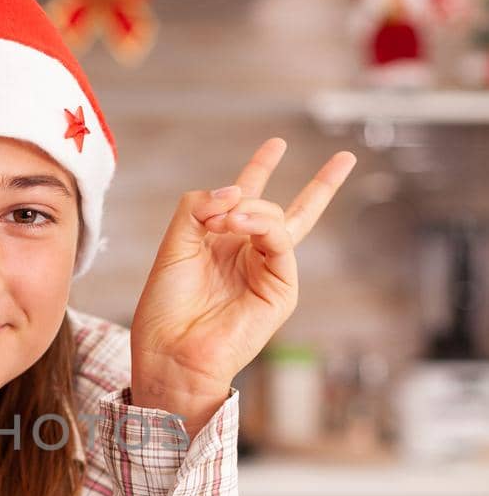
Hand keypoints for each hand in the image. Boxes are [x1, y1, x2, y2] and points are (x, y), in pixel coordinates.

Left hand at [129, 137, 357, 409]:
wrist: (170, 352)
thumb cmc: (166, 308)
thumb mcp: (174, 245)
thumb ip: (199, 207)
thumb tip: (235, 189)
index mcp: (220, 245)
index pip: (245, 201)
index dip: (260, 170)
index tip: (277, 144)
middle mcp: (247, 256)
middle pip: (284, 211)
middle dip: (316, 185)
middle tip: (330, 155)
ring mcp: (267, 272)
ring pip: (274, 219)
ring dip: (250, 209)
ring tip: (226, 220)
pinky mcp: (281, 289)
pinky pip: (280, 241)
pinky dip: (261, 225)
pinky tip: (239, 224)